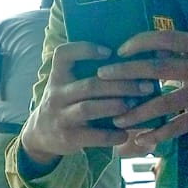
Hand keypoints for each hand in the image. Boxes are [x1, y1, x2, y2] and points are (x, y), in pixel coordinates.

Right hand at [20, 40, 151, 165]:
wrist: (41, 135)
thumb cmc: (65, 104)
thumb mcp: (66, 86)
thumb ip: (87, 75)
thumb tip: (130, 63)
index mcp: (58, 78)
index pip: (63, 55)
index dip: (84, 50)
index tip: (109, 52)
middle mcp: (57, 95)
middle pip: (89, 85)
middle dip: (121, 85)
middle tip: (146, 86)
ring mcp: (61, 117)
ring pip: (89, 108)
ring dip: (116, 106)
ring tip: (135, 106)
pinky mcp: (69, 137)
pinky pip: (94, 136)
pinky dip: (114, 134)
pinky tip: (125, 133)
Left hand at [96, 28, 187, 151]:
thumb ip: (178, 50)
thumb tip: (149, 47)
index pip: (168, 39)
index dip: (142, 42)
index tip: (119, 50)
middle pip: (159, 68)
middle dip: (126, 72)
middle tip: (101, 75)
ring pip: (164, 102)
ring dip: (137, 111)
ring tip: (116, 118)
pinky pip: (178, 126)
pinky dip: (158, 134)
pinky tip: (140, 140)